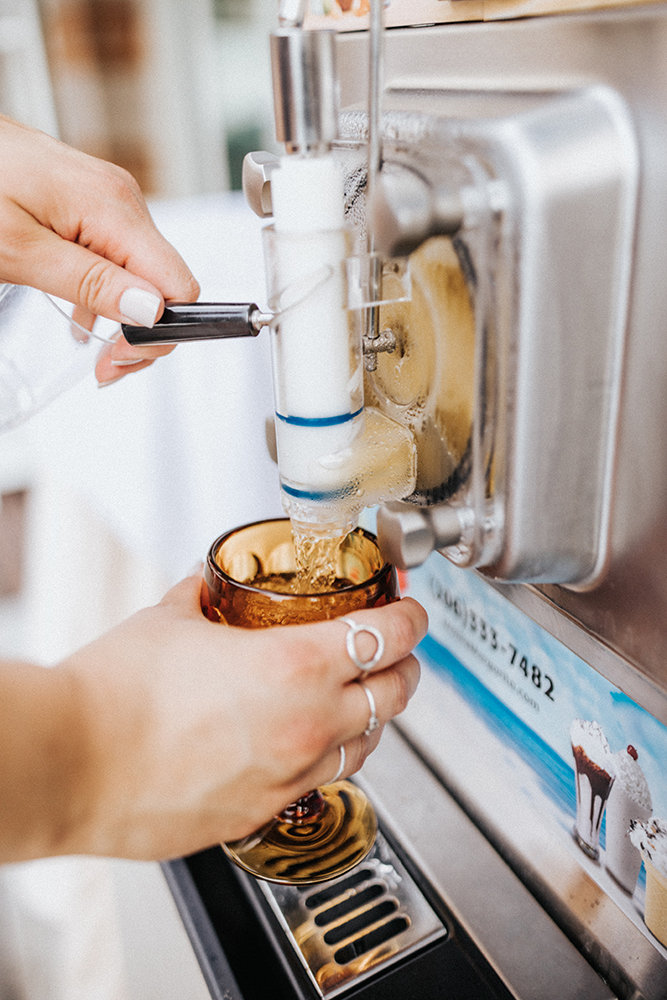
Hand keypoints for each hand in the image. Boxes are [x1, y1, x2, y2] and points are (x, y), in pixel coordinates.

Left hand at [0, 115, 198, 384]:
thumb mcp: (21, 249)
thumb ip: (90, 281)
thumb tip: (150, 309)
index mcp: (113, 209)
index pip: (178, 286)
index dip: (157, 332)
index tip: (117, 355)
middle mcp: (122, 200)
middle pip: (166, 285)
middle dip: (142, 333)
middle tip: (104, 364)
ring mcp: (110, 200)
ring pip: (145, 275)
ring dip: (126, 316)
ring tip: (94, 347)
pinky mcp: (94, 203)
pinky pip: (120, 257)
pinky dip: (109, 291)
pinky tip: (82, 312)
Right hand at [46, 575, 425, 860]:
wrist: (71, 765)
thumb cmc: (115, 695)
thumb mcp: (169, 619)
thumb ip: (200, 596)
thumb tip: (206, 585)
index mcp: (295, 665)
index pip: (388, 636)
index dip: (411, 619)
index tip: (411, 610)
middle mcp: (307, 725)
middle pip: (395, 695)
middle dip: (405, 668)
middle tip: (397, 652)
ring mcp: (289, 777)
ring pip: (365, 747)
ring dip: (372, 718)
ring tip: (359, 700)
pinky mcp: (260, 814)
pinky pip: (317, 785)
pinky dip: (325, 759)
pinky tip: (303, 746)